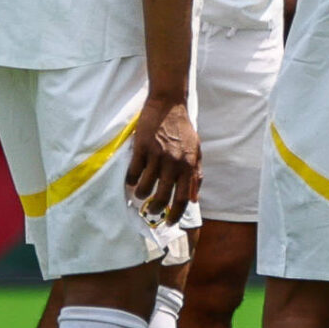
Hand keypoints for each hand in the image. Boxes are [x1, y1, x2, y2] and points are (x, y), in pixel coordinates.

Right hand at [124, 94, 200, 223]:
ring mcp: (157, 156)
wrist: (168, 105)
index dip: (176, 214)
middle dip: (155, 209)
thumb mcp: (196, 151)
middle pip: (162, 197)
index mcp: (189, 165)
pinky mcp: (142, 148)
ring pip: (145, 188)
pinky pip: (133, 173)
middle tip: (152, 210)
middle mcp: (174, 163)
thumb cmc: (183, 129)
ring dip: (141, 195)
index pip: (183, 198)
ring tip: (141, 193)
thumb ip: (196, 175)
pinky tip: (133, 179)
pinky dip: (131, 180)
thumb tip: (194, 198)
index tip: (170, 222)